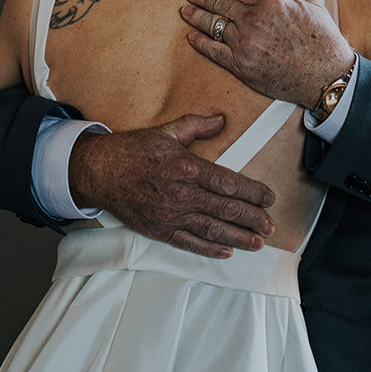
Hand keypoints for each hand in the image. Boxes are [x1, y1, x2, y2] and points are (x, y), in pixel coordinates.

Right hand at [68, 114, 277, 257]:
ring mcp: (169, 214)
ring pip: (212, 229)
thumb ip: (197, 125)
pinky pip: (189, 242)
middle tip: (271, 225)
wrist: (99, 171)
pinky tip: (227, 251)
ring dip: (238, 238)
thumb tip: (221, 120)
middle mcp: (180, 193)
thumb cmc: (133, 150)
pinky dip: (210, 249)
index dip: (252, 192)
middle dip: (252, 218)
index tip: (269, 198)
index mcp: (186, 167)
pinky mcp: (159, 230)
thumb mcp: (167, 131)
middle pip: (225, 209)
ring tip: (258, 242)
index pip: (228, 183)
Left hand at [181, 0, 355, 108]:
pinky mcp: (241, 66)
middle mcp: (254, 21)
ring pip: (214, 25)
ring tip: (185, 11)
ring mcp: (245, 44)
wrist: (325, 75)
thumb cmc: (322, 39)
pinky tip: (191, 37)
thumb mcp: (310, 4)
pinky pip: (214, 51)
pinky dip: (200, 43)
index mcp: (270, 2)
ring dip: (196, 16)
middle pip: (220, 4)